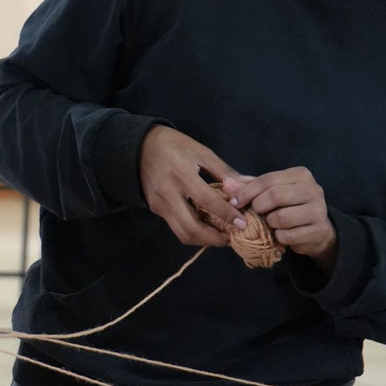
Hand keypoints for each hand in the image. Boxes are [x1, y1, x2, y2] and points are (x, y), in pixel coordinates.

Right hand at [139, 126, 244, 247]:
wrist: (139, 147)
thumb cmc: (173, 145)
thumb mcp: (201, 152)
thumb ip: (224, 172)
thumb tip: (246, 186)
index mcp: (181, 174)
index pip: (206, 201)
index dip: (226, 214)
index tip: (243, 223)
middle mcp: (168, 193)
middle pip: (191, 228)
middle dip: (215, 239)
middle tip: (232, 237)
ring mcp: (159, 205)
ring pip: (183, 234)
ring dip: (204, 240)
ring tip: (221, 235)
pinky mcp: (156, 210)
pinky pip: (177, 227)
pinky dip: (194, 231)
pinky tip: (207, 226)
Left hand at [222, 168, 336, 266]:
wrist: (316, 230)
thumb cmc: (288, 207)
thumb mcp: (270, 192)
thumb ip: (249, 187)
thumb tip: (226, 183)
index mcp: (300, 175)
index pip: (268, 180)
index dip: (247, 192)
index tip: (234, 202)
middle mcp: (313, 189)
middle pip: (275, 196)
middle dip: (258, 207)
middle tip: (256, 212)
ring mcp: (319, 210)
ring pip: (281, 217)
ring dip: (270, 223)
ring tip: (272, 222)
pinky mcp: (318, 230)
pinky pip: (287, 235)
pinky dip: (279, 237)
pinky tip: (281, 234)